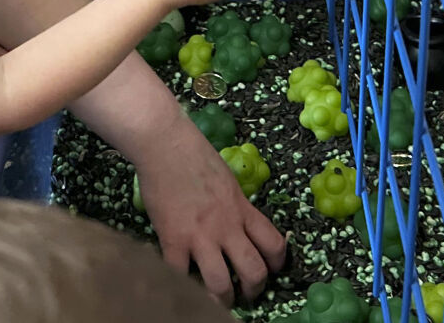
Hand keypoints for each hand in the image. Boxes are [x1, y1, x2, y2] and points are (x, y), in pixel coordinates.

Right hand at [136, 127, 287, 302]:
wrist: (166, 144)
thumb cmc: (194, 155)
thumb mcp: (228, 181)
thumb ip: (235, 205)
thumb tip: (238, 222)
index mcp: (243, 209)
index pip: (274, 244)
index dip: (277, 264)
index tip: (271, 270)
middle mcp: (227, 226)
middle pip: (254, 271)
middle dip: (253, 289)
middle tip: (245, 293)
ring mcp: (201, 235)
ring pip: (220, 283)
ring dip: (222, 298)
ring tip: (217, 300)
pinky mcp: (173, 239)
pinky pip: (180, 275)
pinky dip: (183, 285)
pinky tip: (183, 284)